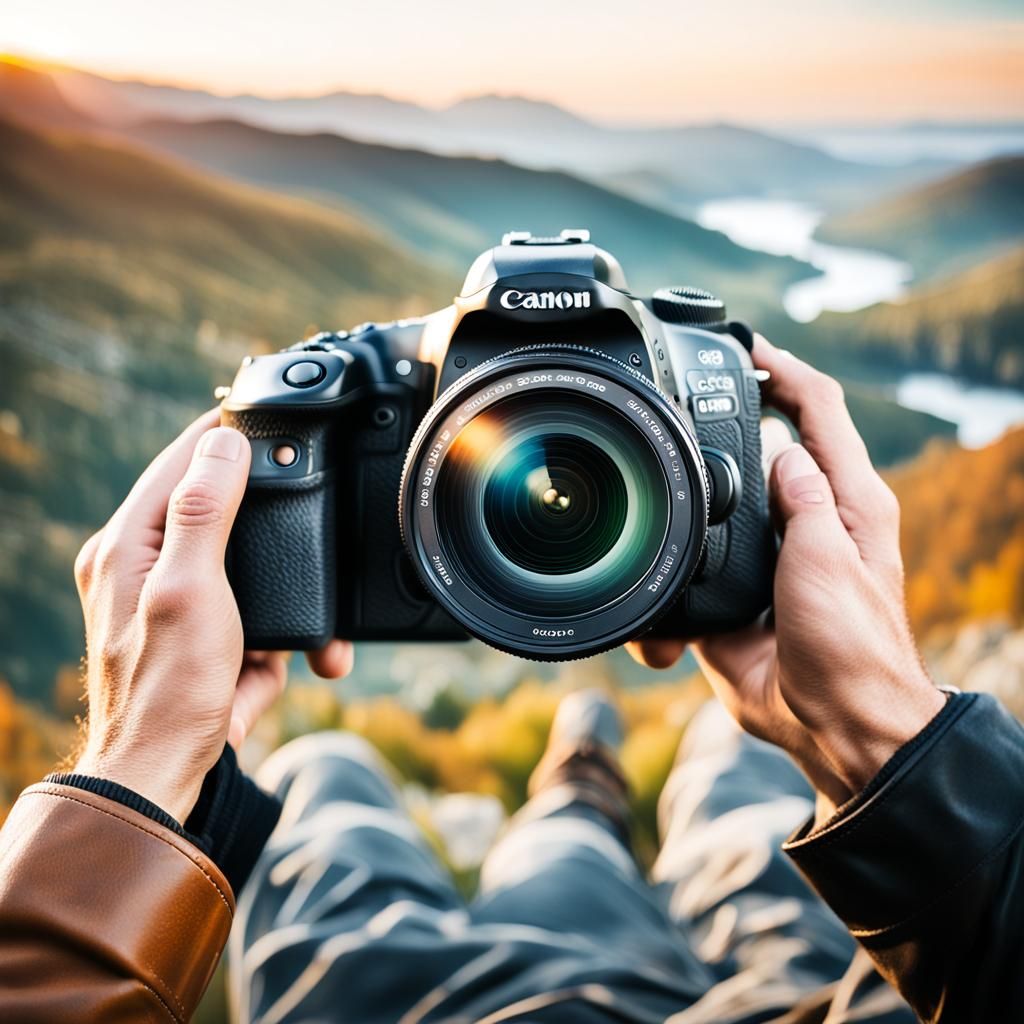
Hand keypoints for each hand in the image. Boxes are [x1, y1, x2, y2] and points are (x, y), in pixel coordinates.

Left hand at [72, 411, 352, 822]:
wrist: (163, 776)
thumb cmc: (167, 689)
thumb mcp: (189, 590)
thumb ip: (203, 512)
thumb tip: (222, 444)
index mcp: (128, 543)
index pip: (180, 460)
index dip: (226, 434)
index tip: (267, 410)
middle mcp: (147, 564)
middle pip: (220, 506)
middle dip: (273, 518)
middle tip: (311, 501)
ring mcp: (180, 601)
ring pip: (248, 562)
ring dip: (288, 586)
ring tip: (312, 618)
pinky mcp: (208, 635)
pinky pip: (256, 612)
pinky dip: (282, 633)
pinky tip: (291, 660)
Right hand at [628, 336, 944, 810]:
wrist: (827, 724)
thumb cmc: (850, 647)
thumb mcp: (828, 560)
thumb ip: (804, 500)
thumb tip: (780, 449)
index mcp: (846, 502)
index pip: (820, 411)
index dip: (787, 371)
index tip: (748, 346)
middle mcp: (806, 520)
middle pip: (764, 444)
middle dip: (726, 418)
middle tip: (684, 397)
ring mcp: (766, 556)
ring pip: (719, 500)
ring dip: (690, 491)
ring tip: (655, 476)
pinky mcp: (732, 592)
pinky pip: (694, 563)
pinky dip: (674, 563)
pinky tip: (660, 559)